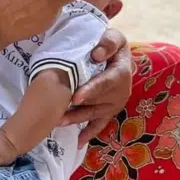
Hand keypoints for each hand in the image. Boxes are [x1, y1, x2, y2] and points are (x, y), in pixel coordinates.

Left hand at [60, 28, 132, 147]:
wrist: (117, 54)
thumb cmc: (110, 44)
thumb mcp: (113, 36)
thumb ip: (107, 42)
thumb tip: (97, 54)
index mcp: (121, 72)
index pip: (106, 82)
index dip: (91, 90)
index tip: (76, 97)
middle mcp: (121, 91)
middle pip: (97, 101)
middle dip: (78, 108)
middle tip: (58, 114)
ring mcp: (114, 104)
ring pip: (93, 114)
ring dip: (76, 119)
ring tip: (58, 123)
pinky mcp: (109, 111)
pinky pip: (99, 124)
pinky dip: (89, 133)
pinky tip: (78, 143)